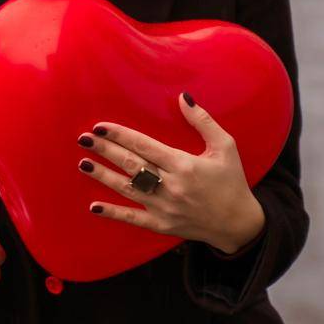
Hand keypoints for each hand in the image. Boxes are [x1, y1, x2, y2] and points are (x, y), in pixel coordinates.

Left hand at [76, 91, 265, 254]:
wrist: (239, 224)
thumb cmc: (232, 181)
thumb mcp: (225, 147)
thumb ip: (203, 121)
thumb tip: (183, 97)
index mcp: (183, 165)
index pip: (144, 146)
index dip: (120, 135)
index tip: (101, 126)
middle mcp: (171, 186)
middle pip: (131, 164)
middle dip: (106, 151)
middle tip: (84, 139)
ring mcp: (164, 208)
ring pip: (127, 189)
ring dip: (103, 176)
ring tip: (83, 163)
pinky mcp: (162, 225)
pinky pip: (133, 219)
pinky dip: (113, 214)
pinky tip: (94, 207)